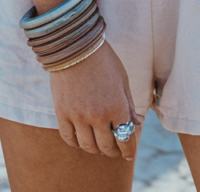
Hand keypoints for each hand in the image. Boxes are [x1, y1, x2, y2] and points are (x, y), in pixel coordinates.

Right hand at [51, 40, 142, 160]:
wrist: (75, 46)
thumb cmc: (103, 60)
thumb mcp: (122, 80)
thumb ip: (129, 105)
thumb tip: (137, 124)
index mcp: (117, 107)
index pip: (126, 140)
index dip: (129, 150)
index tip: (128, 153)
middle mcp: (98, 116)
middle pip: (107, 147)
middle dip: (114, 151)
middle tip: (115, 150)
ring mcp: (78, 116)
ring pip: (88, 146)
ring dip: (96, 150)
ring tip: (99, 146)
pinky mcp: (62, 113)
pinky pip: (69, 138)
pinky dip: (76, 143)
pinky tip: (81, 138)